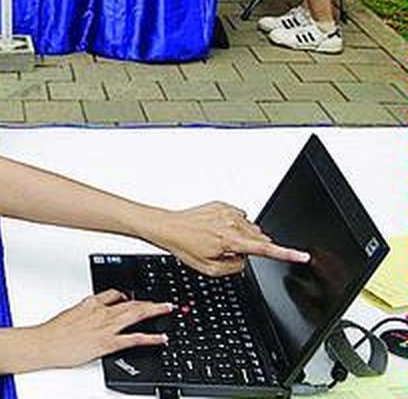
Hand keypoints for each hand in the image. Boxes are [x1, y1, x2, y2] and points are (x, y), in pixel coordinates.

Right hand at [28, 290, 171, 369]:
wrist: (47, 343)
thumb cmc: (54, 331)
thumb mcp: (70, 313)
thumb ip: (84, 311)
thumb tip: (89, 312)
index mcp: (91, 303)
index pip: (114, 294)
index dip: (128, 296)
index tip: (136, 297)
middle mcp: (102, 312)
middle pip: (131, 303)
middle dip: (149, 302)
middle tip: (163, 302)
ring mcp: (106, 327)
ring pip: (136, 315)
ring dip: (154, 311)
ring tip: (167, 310)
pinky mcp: (108, 342)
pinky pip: (134, 339)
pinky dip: (151, 338)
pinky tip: (161, 338)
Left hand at [149, 202, 309, 275]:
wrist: (169, 228)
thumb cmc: (185, 246)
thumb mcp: (210, 268)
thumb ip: (235, 267)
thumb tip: (244, 260)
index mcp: (230, 240)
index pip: (265, 249)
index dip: (287, 254)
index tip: (302, 256)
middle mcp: (231, 223)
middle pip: (258, 238)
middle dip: (250, 248)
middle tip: (228, 251)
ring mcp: (227, 212)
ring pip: (249, 228)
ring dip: (241, 237)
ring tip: (218, 240)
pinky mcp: (222, 205)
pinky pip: (238, 218)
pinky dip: (233, 226)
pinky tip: (216, 230)